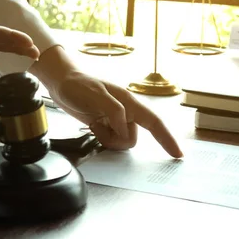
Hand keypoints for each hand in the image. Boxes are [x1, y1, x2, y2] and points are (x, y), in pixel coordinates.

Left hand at [30, 47, 182, 157]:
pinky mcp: (104, 124)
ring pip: (121, 141)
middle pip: (132, 138)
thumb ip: (114, 112)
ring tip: (94, 124)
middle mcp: (125, 112)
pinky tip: (92, 126)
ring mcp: (115, 119)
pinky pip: (110, 140)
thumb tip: (125, 130)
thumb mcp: (96, 95)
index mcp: (129, 102)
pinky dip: (102, 138)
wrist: (60, 83)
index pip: (154, 122)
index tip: (178, 155)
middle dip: (116, 140)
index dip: (167, 139)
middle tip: (98, 128)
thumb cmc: (78, 85)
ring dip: (107, 139)